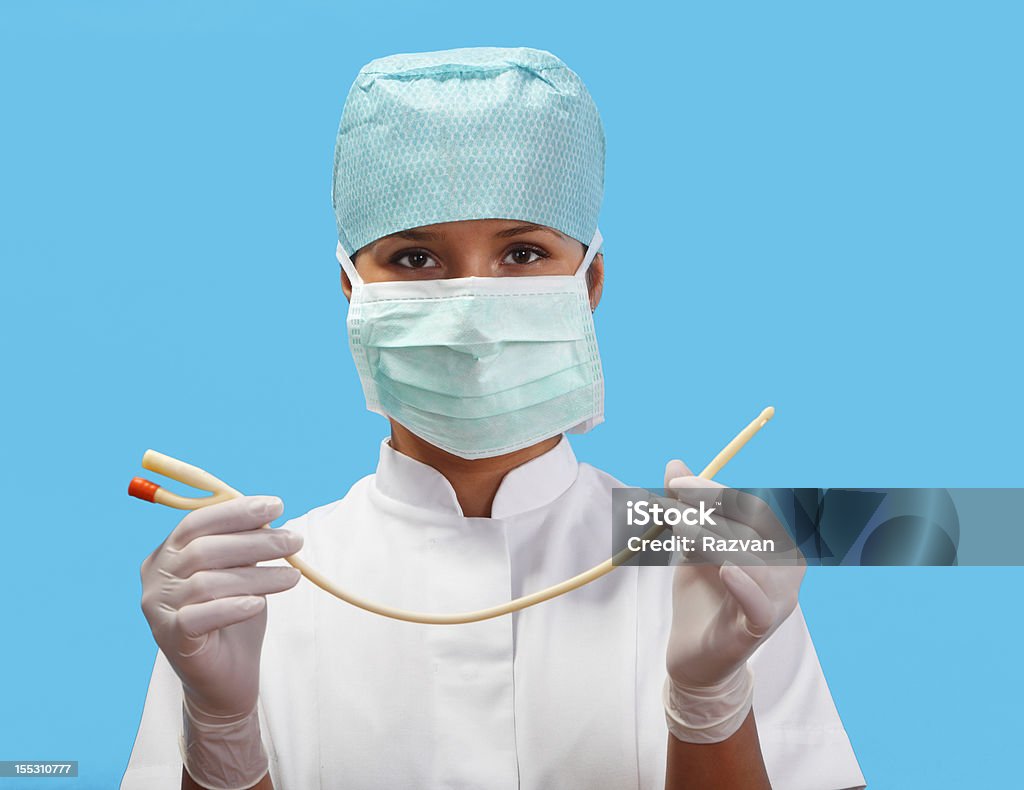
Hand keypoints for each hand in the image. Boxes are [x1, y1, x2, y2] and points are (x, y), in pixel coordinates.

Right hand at [140, 495, 301, 786]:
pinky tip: (259, 604)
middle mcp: (156, 577)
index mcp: (167, 553)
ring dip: (257, 576)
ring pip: (208, 582)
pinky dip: (232, 606)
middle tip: (295, 542)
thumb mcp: (240, 572)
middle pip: (205, 549)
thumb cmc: (234, 616)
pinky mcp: (170, 638)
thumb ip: (244, 544)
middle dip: (256, 542)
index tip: (277, 505)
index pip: (197, 521)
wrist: (226, 678)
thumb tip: (269, 513)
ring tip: (293, 577)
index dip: (237, 511)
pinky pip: (199, 616)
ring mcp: (158, 609)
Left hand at [661, 460, 804, 742]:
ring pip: (750, 557)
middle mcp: (787, 567)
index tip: (676, 483)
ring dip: (710, 537)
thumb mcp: (690, 545)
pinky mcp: (761, 627)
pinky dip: (745, 585)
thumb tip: (673, 463)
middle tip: (668, 501)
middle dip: (707, 509)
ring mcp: (779, 598)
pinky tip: (726, 570)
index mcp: (776, 543)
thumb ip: (686, 506)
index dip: (715, 491)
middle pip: (753, 527)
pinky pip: (759, 604)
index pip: (752, 506)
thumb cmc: (701, 595)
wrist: (693, 654)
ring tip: (678, 526)